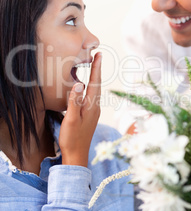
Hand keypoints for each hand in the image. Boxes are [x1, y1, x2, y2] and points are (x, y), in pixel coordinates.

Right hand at [59, 52, 101, 166]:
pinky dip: (91, 86)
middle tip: (97, 55)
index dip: (96, 68)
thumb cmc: (72, 139)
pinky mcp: (90, 115)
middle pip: (97, 84)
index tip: (98, 54)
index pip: (95, 82)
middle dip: (97, 69)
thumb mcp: (71, 120)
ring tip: (94, 66)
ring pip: (95, 90)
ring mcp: (93, 112)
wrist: (76, 155)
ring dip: (95, 77)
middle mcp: (95, 107)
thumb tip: (79, 84)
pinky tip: (87, 86)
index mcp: (91, 106)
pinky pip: (92, 96)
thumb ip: (74, 102)